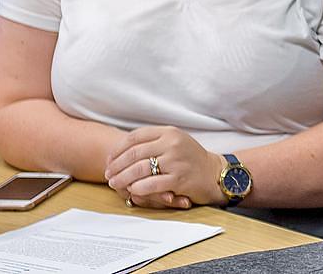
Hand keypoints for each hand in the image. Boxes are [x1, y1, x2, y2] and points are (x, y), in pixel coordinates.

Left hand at [105, 126, 224, 207]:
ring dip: (123, 178)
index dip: (118, 149)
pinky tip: (132, 190)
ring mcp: (177, 161)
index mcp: (169, 132)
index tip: (109, 160)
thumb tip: (121, 151)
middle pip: (134, 153)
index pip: (135, 137)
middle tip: (108, 175)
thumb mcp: (174, 142)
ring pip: (140, 169)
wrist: (214, 173)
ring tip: (115, 184)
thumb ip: (153, 142)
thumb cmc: (190, 159)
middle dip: (116, 166)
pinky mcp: (180, 178)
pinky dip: (138, 188)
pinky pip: (152, 183)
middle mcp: (173, 143)